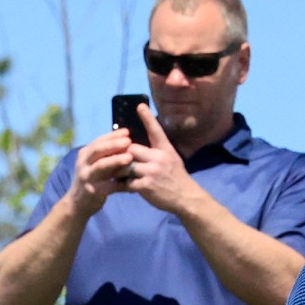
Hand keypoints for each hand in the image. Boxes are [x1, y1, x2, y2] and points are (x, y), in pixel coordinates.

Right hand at [66, 129, 135, 216]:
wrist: (78, 204)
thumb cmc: (92, 180)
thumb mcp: (95, 165)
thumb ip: (107, 155)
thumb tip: (127, 141)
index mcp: (85, 154)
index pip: (99, 141)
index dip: (112, 135)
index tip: (127, 131)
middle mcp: (83, 164)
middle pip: (97, 150)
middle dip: (113, 144)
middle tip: (129, 141)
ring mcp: (86, 177)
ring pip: (100, 166)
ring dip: (115, 160)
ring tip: (129, 157)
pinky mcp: (92, 191)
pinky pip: (108, 186)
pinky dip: (120, 183)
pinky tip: (131, 182)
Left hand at [123, 104, 206, 218]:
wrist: (186, 198)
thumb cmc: (176, 178)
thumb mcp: (172, 159)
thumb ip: (157, 152)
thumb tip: (138, 146)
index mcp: (165, 149)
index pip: (156, 130)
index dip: (148, 117)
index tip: (140, 106)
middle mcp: (159, 158)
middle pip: (131, 148)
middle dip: (124, 154)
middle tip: (119, 159)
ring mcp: (152, 172)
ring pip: (126, 165)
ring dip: (121, 171)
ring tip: (118, 174)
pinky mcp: (146, 186)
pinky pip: (128, 183)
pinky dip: (124, 186)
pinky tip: (125, 187)